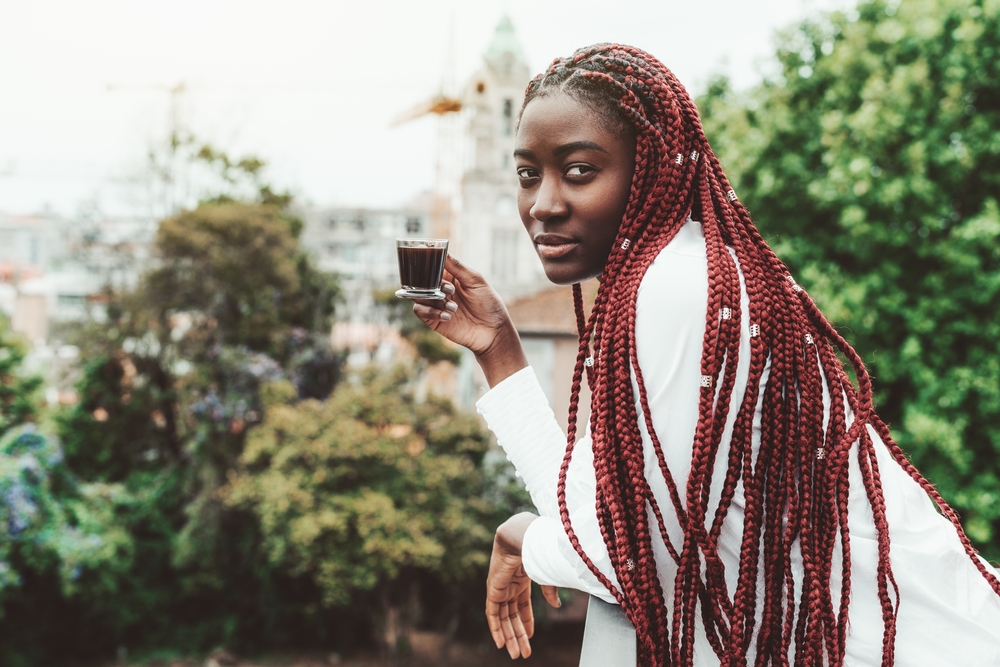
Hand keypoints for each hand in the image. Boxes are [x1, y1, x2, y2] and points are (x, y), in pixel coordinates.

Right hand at [413, 256, 527, 386]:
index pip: (432, 265)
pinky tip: (448, 316)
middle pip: (421, 280)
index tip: (429, 265)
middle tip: (448, 291)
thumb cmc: (488, 304)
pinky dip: (431, 312)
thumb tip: (443, 252)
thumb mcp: (476, 281)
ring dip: (435, 300)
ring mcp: (436, 304)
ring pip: (419, 295)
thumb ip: (457, 267)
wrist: (493, 331)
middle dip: (431, 284)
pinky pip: (420, 311)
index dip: (428, 264)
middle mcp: (440, 289)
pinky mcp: (433, 319)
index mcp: (450, 276)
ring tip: (454, 307)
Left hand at [485, 513, 561, 659]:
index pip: (522, 605)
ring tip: (515, 654)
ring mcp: (501, 588)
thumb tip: (556, 605)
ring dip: (509, 637)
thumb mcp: (545, 575)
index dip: (526, 622)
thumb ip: (549, 590)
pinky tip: (500, 642)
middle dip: (518, 635)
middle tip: (522, 654)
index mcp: (521, 579)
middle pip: (512, 615)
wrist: (521, 538)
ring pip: (503, 618)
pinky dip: (495, 628)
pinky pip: (492, 614)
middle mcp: (509, 585)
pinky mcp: (493, 590)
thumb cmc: (536, 551)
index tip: (530, 638)